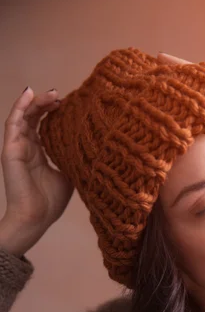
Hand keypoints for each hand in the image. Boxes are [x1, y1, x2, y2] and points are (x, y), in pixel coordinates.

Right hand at [0, 87, 73, 254]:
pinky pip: (13, 124)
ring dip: (35, 102)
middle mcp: (26, 148)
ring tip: (50, 93)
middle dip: (46, 104)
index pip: (42, 126)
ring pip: (23, 116)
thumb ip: (70, 159)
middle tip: (60, 95)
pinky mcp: (10, 150)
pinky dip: (19, 107)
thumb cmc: (50, 202)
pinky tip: (29, 95)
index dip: (52, 112)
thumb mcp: (67, 176)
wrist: (36, 218)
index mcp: (38, 153)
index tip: (67, 104)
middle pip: (33, 117)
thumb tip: (87, 148)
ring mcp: (17, 148)